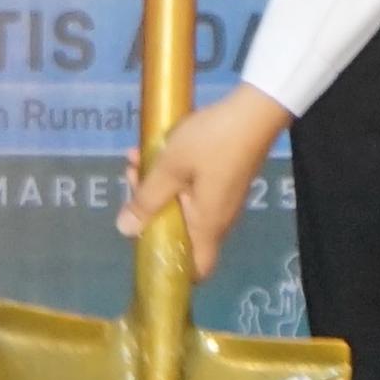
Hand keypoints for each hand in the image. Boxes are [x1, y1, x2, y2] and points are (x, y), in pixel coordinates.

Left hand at [116, 84, 292, 277]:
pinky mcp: (225, 179)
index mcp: (207, 225)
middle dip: (151, 210)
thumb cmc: (212, 142)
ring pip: (183, 205)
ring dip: (158, 186)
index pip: (198, 269)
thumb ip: (147, 199)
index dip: (173, 266)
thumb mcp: (171, 167)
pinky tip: (156, 148)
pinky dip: (173, 175)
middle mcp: (218, 219)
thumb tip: (125, 231)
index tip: (146, 244)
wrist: (255, 110)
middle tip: (133, 180)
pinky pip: (194, 188)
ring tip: (138, 158)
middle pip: (181, 232)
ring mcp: (223, 198)